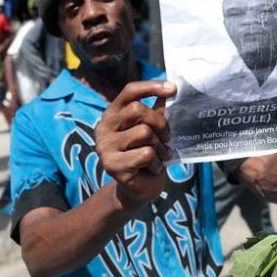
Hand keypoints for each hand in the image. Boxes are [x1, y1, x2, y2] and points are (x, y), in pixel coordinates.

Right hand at [95, 81, 176, 209]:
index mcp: (112, 114)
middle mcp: (103, 128)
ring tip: (159, 156)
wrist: (138, 189)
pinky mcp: (112, 165)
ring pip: (144, 132)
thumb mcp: (153, 130)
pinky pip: (146, 154)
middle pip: (138, 110)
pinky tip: (152, 168)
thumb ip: (158, 111)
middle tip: (167, 137)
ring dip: (160, 146)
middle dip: (160, 123)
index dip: (151, 87)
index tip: (172, 89)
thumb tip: (172, 89)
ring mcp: (105, 147)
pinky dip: (156, 162)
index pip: (129, 91)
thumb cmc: (146, 154)